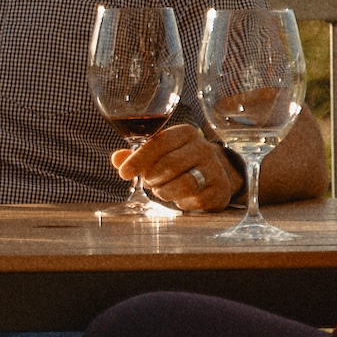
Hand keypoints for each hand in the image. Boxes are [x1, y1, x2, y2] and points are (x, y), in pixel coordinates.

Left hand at [114, 120, 240, 213]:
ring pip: (184, 184)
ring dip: (165, 191)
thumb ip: (135, 156)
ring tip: (162, 189)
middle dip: (152, 177)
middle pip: (170, 165)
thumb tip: (117, 158)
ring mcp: (215, 170)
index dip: (138, 160)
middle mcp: (204, 149)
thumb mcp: (158, 153)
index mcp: (186, 134)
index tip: (124, 173)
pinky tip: (181, 197)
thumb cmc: (177, 160)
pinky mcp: (219, 191)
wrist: (213, 173)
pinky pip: (194, 201)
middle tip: (148, 181)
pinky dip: (181, 202)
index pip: (159, 144)